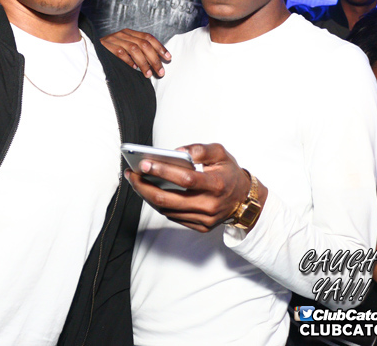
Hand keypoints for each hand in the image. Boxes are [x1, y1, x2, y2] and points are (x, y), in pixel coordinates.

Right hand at [101, 29, 169, 77]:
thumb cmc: (111, 52)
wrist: (91, 49)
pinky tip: (133, 68)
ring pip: (134, 49)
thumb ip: (139, 51)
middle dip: (154, 59)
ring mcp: (115, 39)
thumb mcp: (126, 48)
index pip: (148, 37)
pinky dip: (129, 62)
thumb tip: (156, 61)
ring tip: (148, 74)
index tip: (168, 58)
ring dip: (144, 63)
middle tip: (160, 71)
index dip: (160, 47)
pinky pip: (121, 54)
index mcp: (130, 33)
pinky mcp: (107, 47)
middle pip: (144, 44)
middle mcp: (123, 34)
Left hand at [124, 143, 266, 231]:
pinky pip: (172, 216)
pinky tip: (149, 192)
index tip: (144, 164)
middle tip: (132, 174)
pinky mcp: (200, 227)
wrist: (244, 199)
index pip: (186, 179)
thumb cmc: (229, 173)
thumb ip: (200, 149)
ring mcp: (204, 219)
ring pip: (167, 210)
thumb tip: (178, 152)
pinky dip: (158, 204)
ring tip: (136, 181)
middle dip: (145, 186)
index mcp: (217, 185)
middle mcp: (210, 205)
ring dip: (147, 195)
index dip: (163, 171)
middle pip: (168, 199)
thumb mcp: (221, 153)